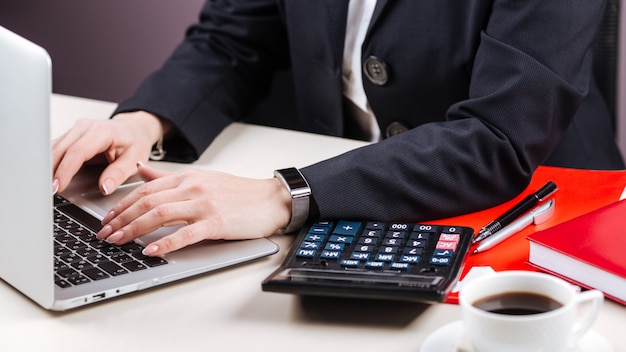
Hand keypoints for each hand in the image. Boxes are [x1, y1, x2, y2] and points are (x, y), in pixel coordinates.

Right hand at [52, 111, 164, 194]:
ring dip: (48, 166)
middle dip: (52, 171)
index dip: (66, 170)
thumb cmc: (135, 142)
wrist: (134, 129)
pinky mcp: (71, 135)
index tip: (59, 185)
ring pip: (54, 148)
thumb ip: (118, 173)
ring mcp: (76, 130)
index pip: (78, 151)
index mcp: (102, 131)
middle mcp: (86, 127)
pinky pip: (56, 148)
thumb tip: (104, 187)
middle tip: (48, 190)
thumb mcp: (134, 160)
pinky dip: (50, 162)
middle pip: (61, 149)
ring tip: (45, 186)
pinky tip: (48, 175)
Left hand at [96, 163, 291, 255]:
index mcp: (188, 177)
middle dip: (121, 219)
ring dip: (134, 229)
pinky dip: (165, 243)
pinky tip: (150, 250)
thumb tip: (141, 172)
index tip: (107, 219)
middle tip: (104, 234)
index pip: (145, 189)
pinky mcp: (217, 222)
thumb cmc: (239, 193)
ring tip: (117, 242)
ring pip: (160, 215)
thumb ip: (170, 177)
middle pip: (147, 201)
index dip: (122, 204)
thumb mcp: (202, 179)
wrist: (271, 199)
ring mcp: (204, 204)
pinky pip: (186, 233)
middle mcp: (193, 187)